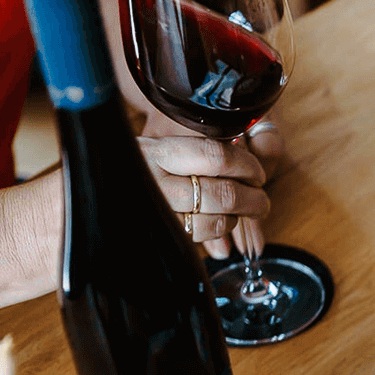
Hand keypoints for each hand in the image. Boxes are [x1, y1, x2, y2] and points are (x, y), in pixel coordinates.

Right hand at [137, 133, 269, 257]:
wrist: (113, 172)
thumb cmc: (149, 155)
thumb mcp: (169, 137)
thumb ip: (207, 146)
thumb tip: (249, 151)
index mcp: (158, 150)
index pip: (216, 156)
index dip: (247, 166)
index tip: (257, 173)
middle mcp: (153, 181)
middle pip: (222, 193)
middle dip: (252, 199)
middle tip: (261, 199)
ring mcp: (157, 211)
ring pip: (214, 220)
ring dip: (237, 217)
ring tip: (242, 210)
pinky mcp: (163, 232)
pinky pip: (202, 237)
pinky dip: (220, 230)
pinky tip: (221, 219)